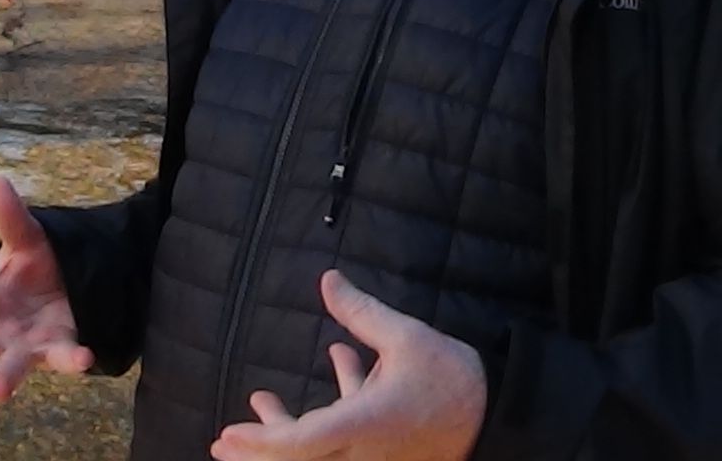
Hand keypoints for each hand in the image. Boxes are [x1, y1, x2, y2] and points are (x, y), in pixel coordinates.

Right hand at [0, 174, 94, 401]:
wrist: (75, 276)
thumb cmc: (36, 261)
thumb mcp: (25, 236)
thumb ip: (9, 216)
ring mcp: (25, 340)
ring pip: (11, 363)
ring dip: (5, 377)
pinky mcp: (57, 346)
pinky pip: (64, 356)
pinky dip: (72, 359)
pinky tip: (83, 358)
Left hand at [210, 270, 485, 460]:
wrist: (499, 414)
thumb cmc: (454, 379)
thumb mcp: (407, 337)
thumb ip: (360, 312)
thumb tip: (327, 279)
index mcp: (363, 426)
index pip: (299, 444)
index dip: (260, 442)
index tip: (229, 435)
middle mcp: (362, 451)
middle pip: (298, 460)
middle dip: (258, 450)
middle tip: (223, 442)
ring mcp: (374, 457)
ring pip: (318, 450)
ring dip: (287, 429)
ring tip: (262, 399)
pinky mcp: (386, 451)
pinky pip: (345, 438)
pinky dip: (329, 413)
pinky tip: (339, 360)